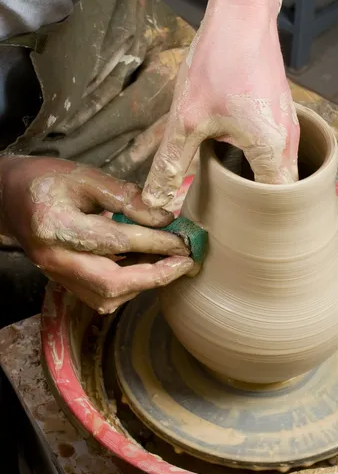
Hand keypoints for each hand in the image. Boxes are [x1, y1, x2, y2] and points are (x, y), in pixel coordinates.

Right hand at [0, 156, 192, 312]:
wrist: (9, 199)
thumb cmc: (46, 181)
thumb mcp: (85, 176)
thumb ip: (125, 197)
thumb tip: (164, 217)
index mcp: (56, 226)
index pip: (114, 241)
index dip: (154, 243)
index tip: (183, 241)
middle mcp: (55, 260)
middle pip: (111, 284)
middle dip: (155, 277)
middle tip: (185, 263)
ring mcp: (58, 276)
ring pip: (108, 297)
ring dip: (145, 283)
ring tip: (171, 262)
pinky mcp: (65, 282)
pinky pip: (102, 295)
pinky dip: (130, 284)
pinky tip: (148, 266)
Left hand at [142, 9, 299, 207]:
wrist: (241, 13)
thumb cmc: (218, 62)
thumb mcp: (186, 120)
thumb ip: (171, 166)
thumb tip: (155, 205)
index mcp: (273, 152)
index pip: (275, 208)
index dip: (254, 225)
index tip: (226, 231)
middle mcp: (289, 144)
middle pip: (279, 195)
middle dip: (252, 210)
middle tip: (222, 219)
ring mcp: (287, 129)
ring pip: (277, 175)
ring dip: (253, 188)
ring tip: (223, 197)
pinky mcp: (279, 118)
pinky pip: (274, 156)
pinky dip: (255, 168)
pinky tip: (228, 163)